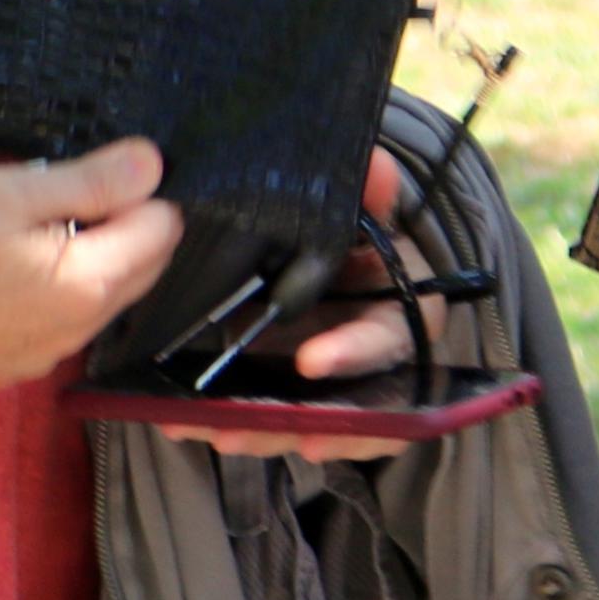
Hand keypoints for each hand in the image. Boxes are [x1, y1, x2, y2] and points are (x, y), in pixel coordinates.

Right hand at [0, 138, 180, 386]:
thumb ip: (92, 181)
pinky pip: (62, 324)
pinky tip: (9, 273)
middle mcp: (80, 330)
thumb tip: (154, 164)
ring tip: (31, 232)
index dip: (139, 194)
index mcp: (89, 282)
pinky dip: (56, 295)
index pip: (162, 231)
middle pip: (142, 270)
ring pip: (103, 300)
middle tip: (65, 196)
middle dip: (125, 229)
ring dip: (92, 262)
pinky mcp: (14, 367)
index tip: (93, 176)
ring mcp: (47, 355)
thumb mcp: (11, 191)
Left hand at [159, 150, 435, 463]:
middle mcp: (376, 360)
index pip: (387, 339)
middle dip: (300, 418)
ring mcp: (343, 387)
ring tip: (214, 432)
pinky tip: (196, 429)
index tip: (310, 361)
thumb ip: (373, 195)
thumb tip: (375, 167)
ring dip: (265, 433)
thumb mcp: (371, 215)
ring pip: (310, 423)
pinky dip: (248, 432)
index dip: (354, 352)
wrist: (353, 256)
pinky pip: (284, 427)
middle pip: (347, 404)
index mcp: (402, 311)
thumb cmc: (364, 239)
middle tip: (246, 424)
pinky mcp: (309, 400)